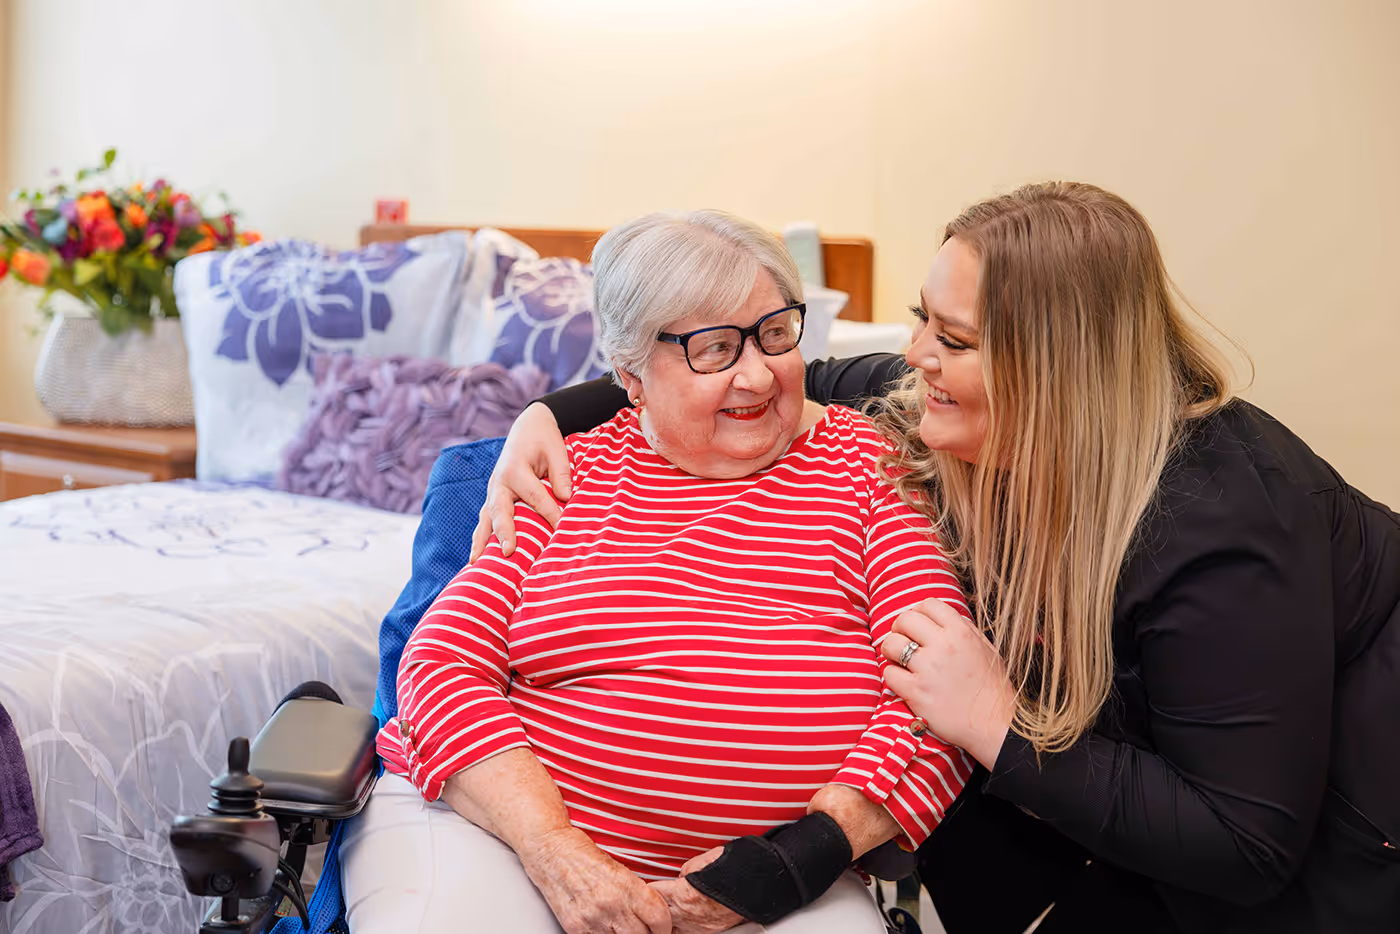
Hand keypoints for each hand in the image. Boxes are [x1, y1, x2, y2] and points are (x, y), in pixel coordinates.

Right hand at [469, 402, 570, 560]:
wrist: (528, 427)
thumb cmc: (544, 439)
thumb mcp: (556, 450)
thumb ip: (561, 475)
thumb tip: (566, 500)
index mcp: (515, 468)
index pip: (534, 497)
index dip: (550, 514)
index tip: (562, 530)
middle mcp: (499, 482)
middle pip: (499, 510)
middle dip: (504, 531)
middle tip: (508, 551)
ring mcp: (493, 491)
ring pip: (486, 518)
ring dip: (482, 541)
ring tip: (477, 564)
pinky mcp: (492, 498)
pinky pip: (485, 520)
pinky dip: (481, 538)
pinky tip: (477, 559)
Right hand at [519, 827, 670, 933]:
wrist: (548, 848)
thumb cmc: (582, 853)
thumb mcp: (617, 866)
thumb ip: (634, 891)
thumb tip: (651, 912)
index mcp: (626, 884)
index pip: (659, 918)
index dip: (665, 927)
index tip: (663, 929)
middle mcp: (610, 903)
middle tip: (646, 930)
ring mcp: (591, 918)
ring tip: (624, 929)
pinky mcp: (574, 927)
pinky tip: (607, 930)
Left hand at [649, 849, 742, 933]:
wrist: (759, 885)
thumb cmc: (737, 870)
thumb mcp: (705, 859)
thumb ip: (687, 869)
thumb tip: (682, 875)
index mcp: (683, 894)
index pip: (652, 893)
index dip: (647, 887)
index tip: (645, 884)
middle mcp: (688, 914)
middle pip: (658, 914)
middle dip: (654, 905)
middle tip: (652, 898)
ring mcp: (698, 926)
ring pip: (670, 928)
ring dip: (666, 918)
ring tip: (666, 909)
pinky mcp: (709, 931)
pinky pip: (687, 932)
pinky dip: (681, 925)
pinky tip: (682, 918)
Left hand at [881, 599, 1016, 769]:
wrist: (995, 725)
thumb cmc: (993, 688)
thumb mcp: (987, 650)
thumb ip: (966, 630)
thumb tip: (944, 618)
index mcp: (961, 632)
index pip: (928, 604)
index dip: (917, 612)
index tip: (916, 625)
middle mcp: (944, 645)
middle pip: (904, 619)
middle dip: (899, 629)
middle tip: (902, 642)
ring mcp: (929, 668)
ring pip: (890, 644)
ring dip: (890, 651)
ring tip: (899, 661)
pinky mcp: (917, 692)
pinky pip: (888, 673)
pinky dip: (892, 676)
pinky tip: (902, 681)